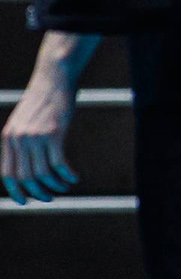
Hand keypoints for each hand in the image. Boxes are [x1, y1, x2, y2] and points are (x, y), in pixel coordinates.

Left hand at [1, 70, 78, 203]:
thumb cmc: (42, 99)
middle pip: (26, 177)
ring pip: (43, 172)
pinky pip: (59, 163)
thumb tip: (26, 163)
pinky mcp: (54, 133)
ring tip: (65, 186)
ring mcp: (35, 136)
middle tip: (50, 198)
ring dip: (55, 185)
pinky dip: (67, 174)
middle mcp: (19, 139)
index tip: (27, 201)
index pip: (8, 174)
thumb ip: (20, 140)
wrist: (54, 78)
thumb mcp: (23, 120)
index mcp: (8, 138)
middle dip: (39, 192)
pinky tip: (74, 177)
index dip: (17, 192)